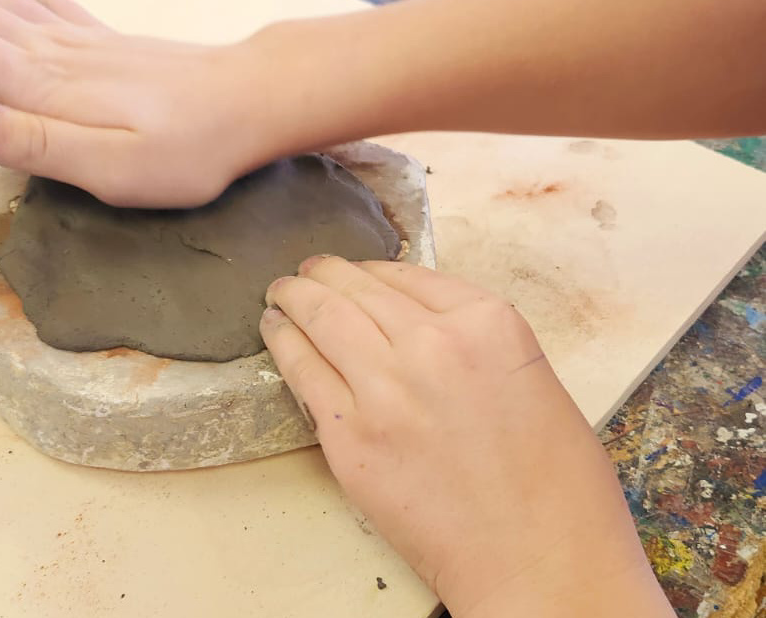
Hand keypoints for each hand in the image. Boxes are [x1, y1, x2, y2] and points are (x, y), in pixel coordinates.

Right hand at [0, 0, 266, 206]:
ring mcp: (79, 34)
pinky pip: (40, 3)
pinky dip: (24, 26)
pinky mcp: (105, 36)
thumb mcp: (114, 169)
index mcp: (46, 79)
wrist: (253, 99)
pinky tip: (54, 67)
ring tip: (24, 96)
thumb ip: (36, 144)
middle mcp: (52, 44)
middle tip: (3, 114)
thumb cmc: (191, 147)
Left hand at [261, 257, 672, 617]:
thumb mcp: (533, 378)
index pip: (407, 275)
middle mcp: (432, 343)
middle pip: (358, 288)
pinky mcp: (351, 438)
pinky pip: (304, 372)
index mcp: (487, 323)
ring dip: (294, 298)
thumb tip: (413, 323)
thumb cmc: (558, 484)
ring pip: (322, 318)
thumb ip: (473, 341)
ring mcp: (385, 390)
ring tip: (280, 292)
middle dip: (324, 273)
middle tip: (306, 271)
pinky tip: (276, 331)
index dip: (372, 270)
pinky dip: (285, 344)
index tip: (355, 272)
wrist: (541, 563)